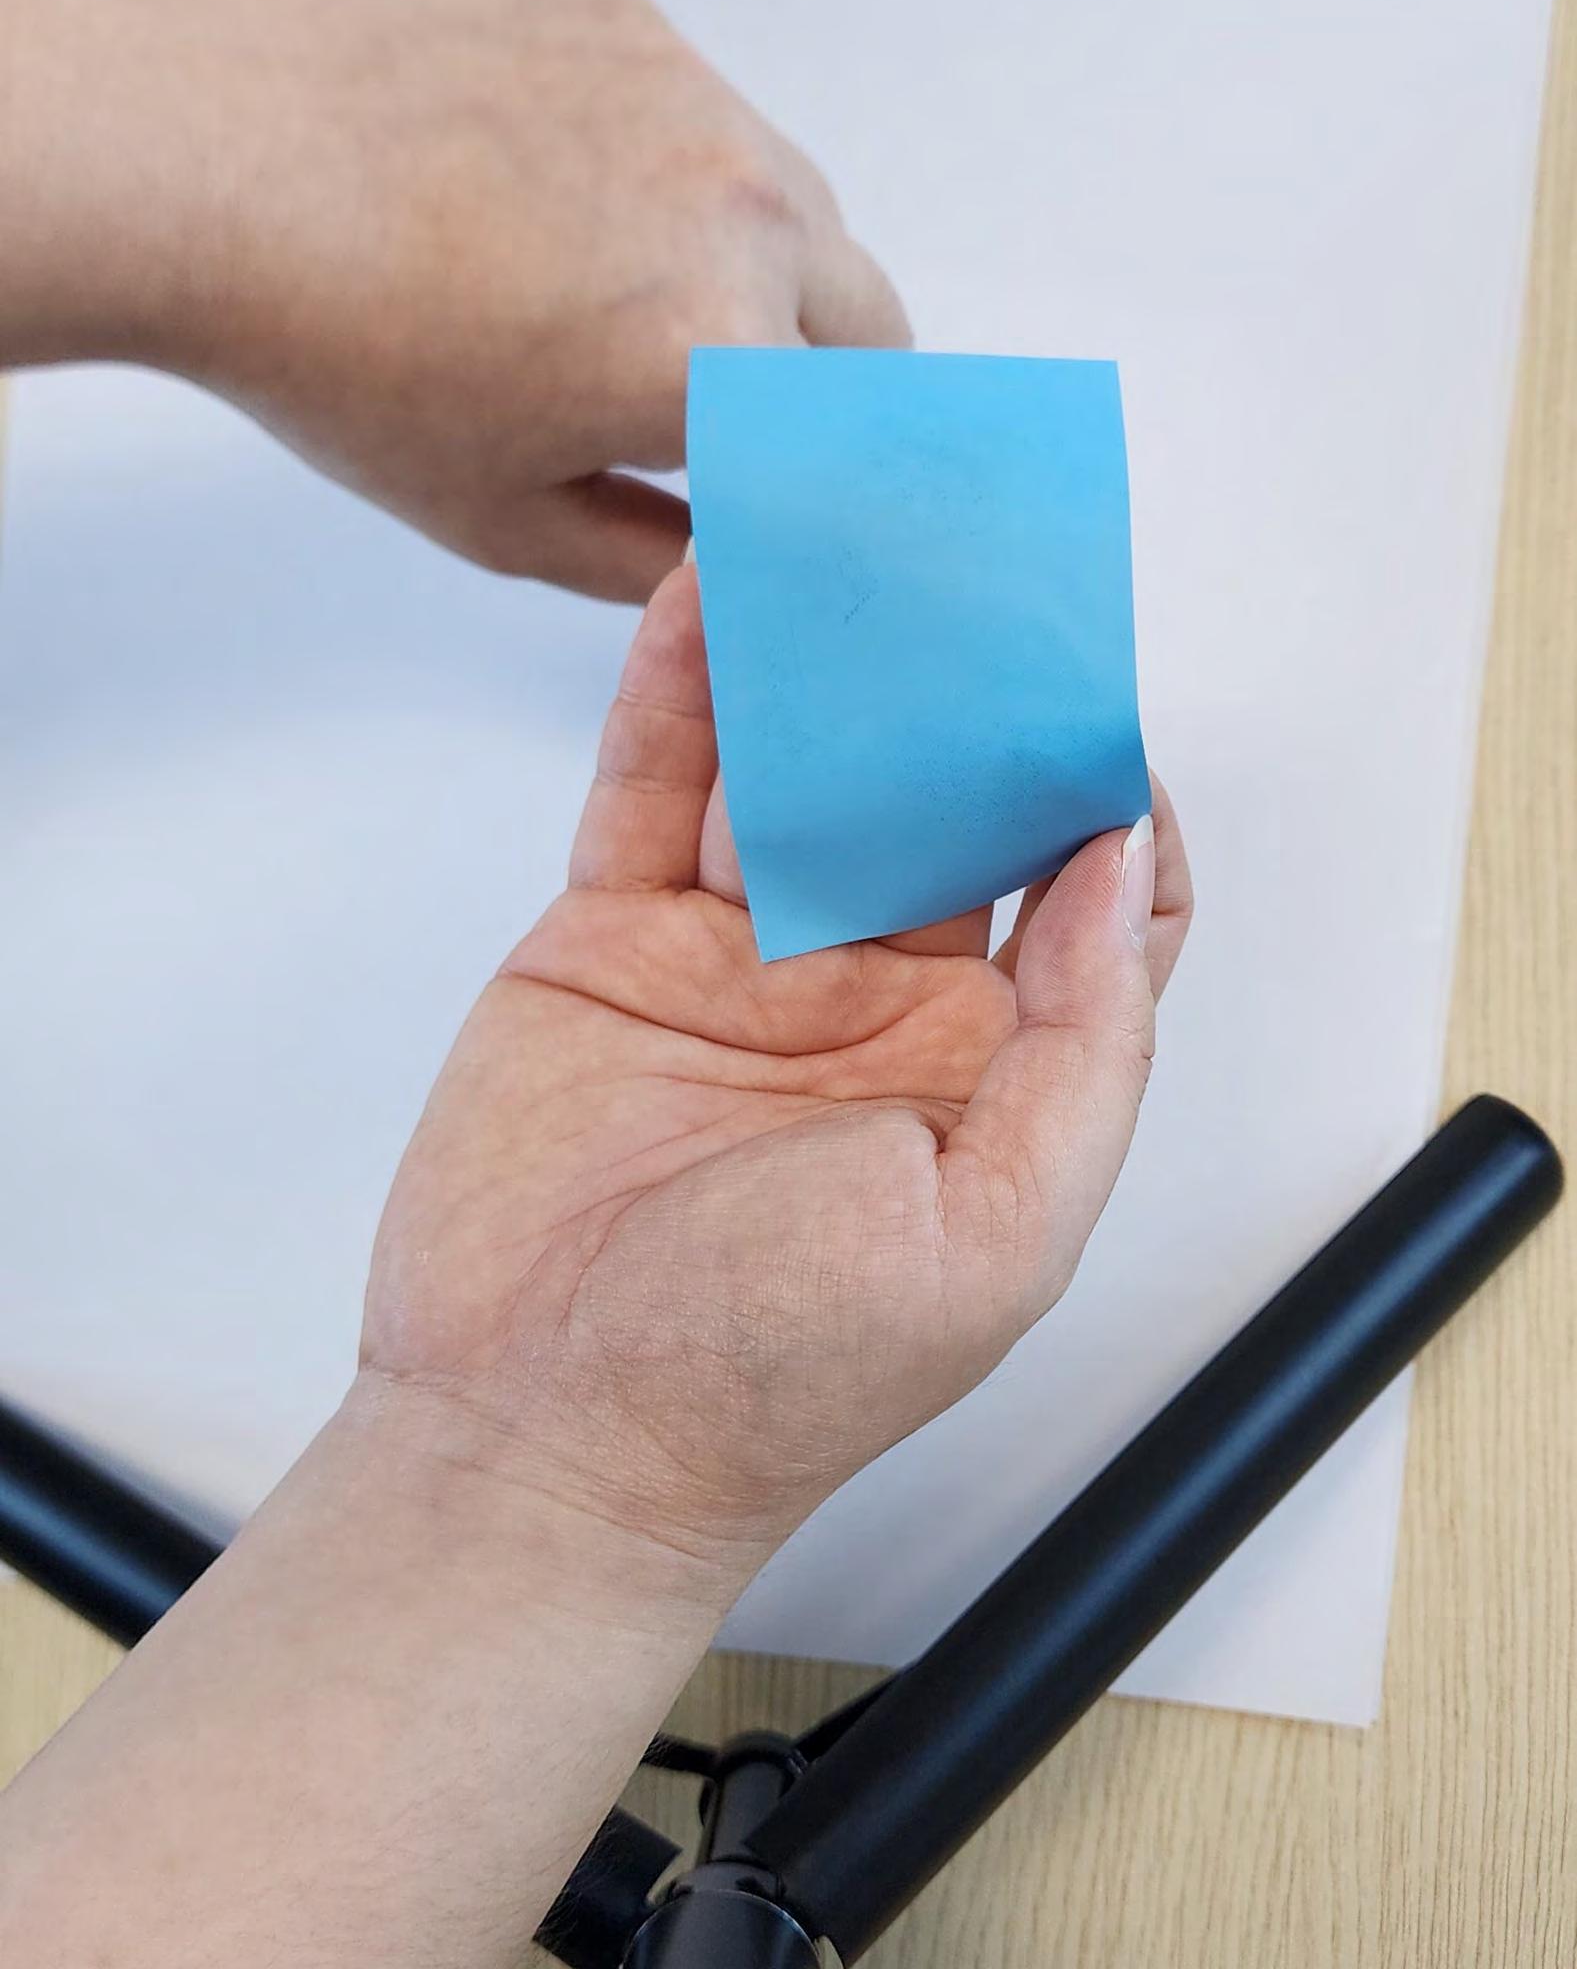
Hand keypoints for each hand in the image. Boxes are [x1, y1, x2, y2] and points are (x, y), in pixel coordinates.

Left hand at [8, 0, 906, 596]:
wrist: (205, 169)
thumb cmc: (333, 354)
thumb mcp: (504, 521)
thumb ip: (657, 563)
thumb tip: (726, 557)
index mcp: (721, 356)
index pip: (860, 447)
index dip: (835, 486)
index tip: (801, 497)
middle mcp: (741, 211)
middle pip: (867, 319)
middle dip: (820, 380)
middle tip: (722, 410)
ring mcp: (691, 96)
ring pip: (792, 203)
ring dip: (745, 264)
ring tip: (603, 294)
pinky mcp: (627, 17)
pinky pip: (697, 111)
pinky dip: (657, 166)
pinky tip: (538, 195)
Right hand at [362, 566, 1191, 1587]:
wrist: (542, 1436)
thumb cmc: (772, 1379)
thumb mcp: (997, 1230)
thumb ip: (1080, 1041)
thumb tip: (1119, 856)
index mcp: (988, 1070)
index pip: (1084, 894)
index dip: (1102, 790)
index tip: (1093, 694)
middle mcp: (873, 1001)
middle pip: (939, 795)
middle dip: (957, 683)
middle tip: (960, 561)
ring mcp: (740, 963)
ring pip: (795, 765)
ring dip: (817, 655)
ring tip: (833, 532)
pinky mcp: (613, 942)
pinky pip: (652, 785)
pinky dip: (676, 686)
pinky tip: (706, 595)